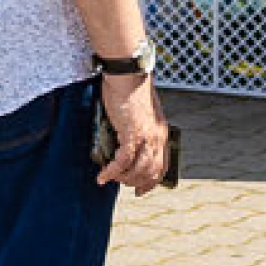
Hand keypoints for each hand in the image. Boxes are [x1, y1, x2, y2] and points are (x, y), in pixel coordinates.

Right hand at [96, 71, 170, 193]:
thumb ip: (140, 128)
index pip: (161, 166)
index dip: (151, 182)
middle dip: (136, 183)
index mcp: (162, 132)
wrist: (127, 74)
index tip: (141, 191)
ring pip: (137, 170)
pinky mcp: (131, 134)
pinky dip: (111, 172)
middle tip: (122, 185)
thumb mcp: (142, 113)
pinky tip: (102, 176)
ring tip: (111, 178)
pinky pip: (122, 161)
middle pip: (150, 172)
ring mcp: (146, 137)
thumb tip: (129, 143)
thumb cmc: (131, 89)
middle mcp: (158, 137)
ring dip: (123, 178)